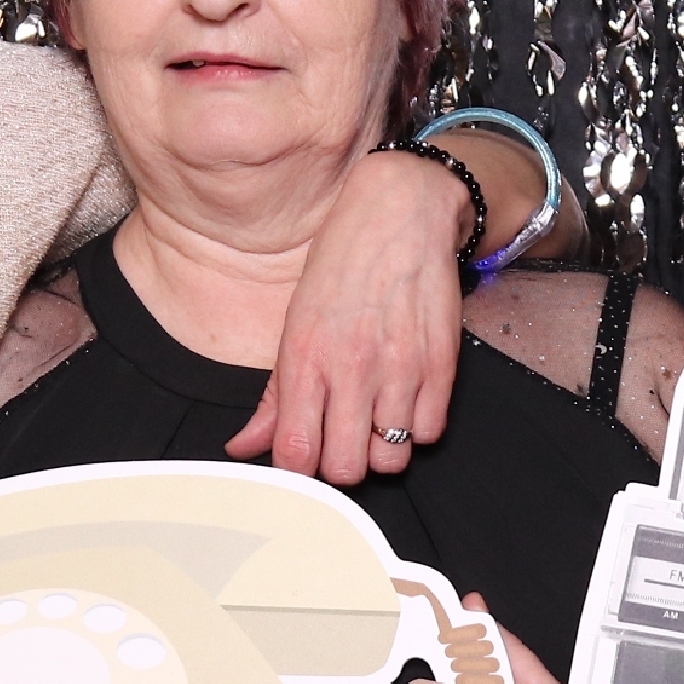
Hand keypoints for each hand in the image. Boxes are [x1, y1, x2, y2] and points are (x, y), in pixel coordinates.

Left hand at [228, 150, 469, 482]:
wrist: (402, 212)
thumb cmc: (341, 266)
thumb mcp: (294, 325)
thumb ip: (274, 397)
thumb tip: (242, 447)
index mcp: (306, 357)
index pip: (296, 454)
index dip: (299, 470)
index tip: (304, 456)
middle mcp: (352, 367)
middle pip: (346, 469)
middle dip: (341, 463)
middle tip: (342, 438)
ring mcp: (400, 367)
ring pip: (391, 459)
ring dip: (382, 448)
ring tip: (376, 417)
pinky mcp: (442, 364)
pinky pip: (429, 433)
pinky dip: (417, 427)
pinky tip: (405, 398)